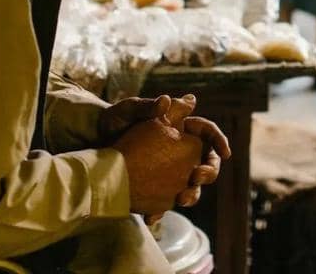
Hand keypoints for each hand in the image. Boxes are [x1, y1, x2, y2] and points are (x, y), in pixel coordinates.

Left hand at [101, 94, 231, 215]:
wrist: (90, 144)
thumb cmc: (112, 121)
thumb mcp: (127, 111)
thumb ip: (147, 107)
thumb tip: (168, 99)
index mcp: (179, 128)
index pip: (207, 132)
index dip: (219, 141)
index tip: (225, 153)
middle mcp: (178, 149)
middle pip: (205, 161)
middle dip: (208, 172)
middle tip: (196, 177)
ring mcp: (168, 170)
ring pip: (190, 185)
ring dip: (191, 195)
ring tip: (180, 200)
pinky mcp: (155, 187)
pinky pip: (165, 200)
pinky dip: (162, 209)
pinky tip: (154, 215)